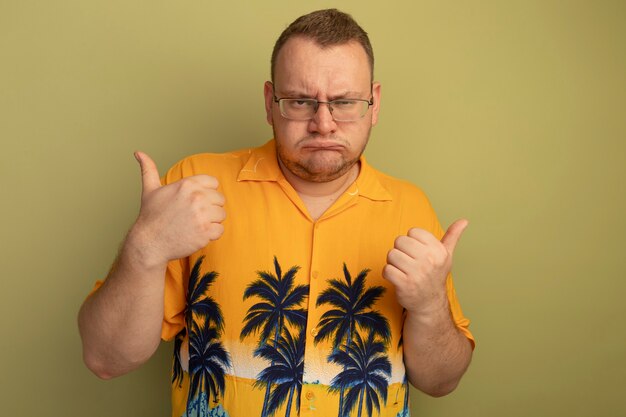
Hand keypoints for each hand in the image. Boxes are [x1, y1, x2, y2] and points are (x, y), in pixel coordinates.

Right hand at [128, 152, 225, 266]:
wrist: (149, 243)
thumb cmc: (151, 217)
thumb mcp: (150, 190)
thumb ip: (149, 169)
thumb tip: (138, 152)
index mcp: (187, 184)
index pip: (214, 183)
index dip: (206, 193)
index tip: (195, 202)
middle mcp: (197, 197)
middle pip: (220, 199)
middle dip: (209, 208)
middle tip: (193, 216)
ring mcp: (202, 215)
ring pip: (222, 215)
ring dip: (211, 221)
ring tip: (194, 225)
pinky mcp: (206, 232)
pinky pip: (220, 230)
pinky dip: (211, 234)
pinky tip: (196, 234)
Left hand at [383, 219, 467, 314]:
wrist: (430, 303)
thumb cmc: (435, 275)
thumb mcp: (446, 255)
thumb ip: (452, 236)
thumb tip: (464, 220)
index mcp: (439, 251)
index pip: (413, 231)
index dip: (411, 241)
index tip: (417, 252)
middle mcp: (429, 260)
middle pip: (399, 241)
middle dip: (401, 251)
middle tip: (409, 262)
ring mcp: (417, 273)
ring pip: (391, 254)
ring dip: (394, 263)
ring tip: (403, 270)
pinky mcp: (405, 284)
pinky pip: (386, 269)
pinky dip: (388, 274)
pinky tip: (398, 278)